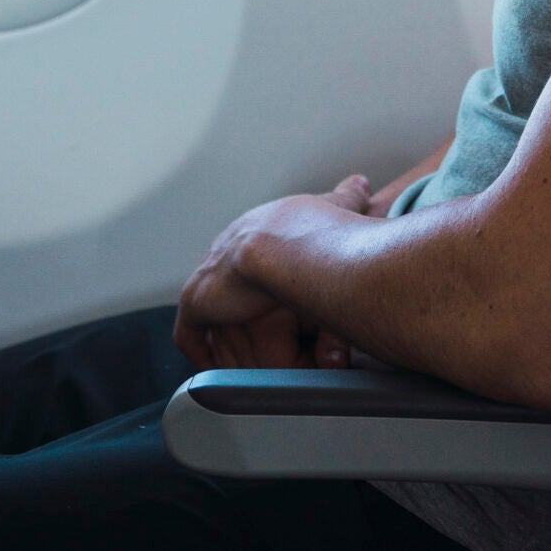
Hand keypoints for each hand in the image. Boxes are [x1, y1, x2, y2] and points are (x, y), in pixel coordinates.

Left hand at [174, 175, 374, 369]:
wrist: (290, 249)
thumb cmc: (318, 231)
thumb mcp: (337, 206)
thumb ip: (347, 196)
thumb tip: (360, 183)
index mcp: (256, 228)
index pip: (249, 251)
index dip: (258, 275)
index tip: (268, 294)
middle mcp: (227, 248)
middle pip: (224, 277)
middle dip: (234, 300)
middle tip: (252, 330)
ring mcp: (208, 275)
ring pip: (207, 306)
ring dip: (219, 329)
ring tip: (234, 356)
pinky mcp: (196, 302)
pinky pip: (189, 334)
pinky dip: (201, 351)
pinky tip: (214, 367)